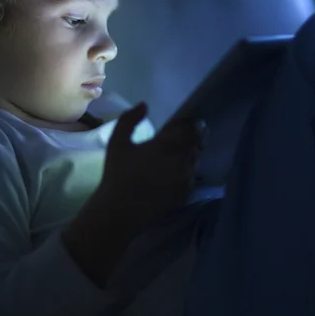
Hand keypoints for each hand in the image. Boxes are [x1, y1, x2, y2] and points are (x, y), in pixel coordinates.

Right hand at [99, 102, 203, 220]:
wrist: (120, 210)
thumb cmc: (117, 174)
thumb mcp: (117, 142)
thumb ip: (129, 119)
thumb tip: (144, 105)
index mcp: (166, 143)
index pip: (190, 126)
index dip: (189, 123)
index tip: (182, 124)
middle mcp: (181, 158)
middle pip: (197, 141)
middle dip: (192, 137)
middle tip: (181, 138)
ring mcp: (186, 176)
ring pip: (196, 158)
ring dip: (190, 153)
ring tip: (175, 156)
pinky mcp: (186, 191)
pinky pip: (192, 174)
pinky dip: (187, 170)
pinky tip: (173, 172)